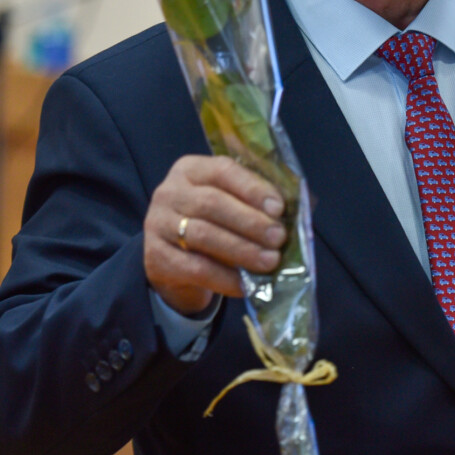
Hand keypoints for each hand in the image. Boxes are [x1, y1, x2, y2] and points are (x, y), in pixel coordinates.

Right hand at [143, 154, 285, 315]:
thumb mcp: (229, 204)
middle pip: (213, 203)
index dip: (252, 188)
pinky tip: (247, 284)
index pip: (223, 170)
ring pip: (203, 235)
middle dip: (250, 222)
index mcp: (191, 169)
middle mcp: (169, 192)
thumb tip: (298, 209)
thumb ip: (255, 202)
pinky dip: (225, 278)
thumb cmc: (212, 225)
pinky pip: (195, 268)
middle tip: (279, 238)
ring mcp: (157, 224)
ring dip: (242, 250)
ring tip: (270, 261)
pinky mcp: (155, 257)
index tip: (279, 208)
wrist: (173, 261)